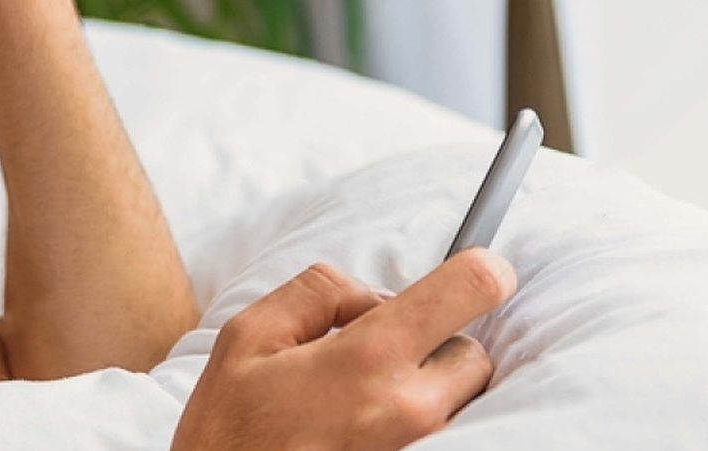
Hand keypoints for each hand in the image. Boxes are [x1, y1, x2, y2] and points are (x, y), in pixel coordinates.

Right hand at [171, 249, 517, 450]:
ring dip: (426, 391)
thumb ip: (316, 292)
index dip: (478, 272)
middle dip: (433, 346)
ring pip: (459, 401)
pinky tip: (363, 434)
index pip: (468, 289)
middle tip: (375, 361)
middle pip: (471, 352)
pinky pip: (442, 437)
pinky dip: (415, 428)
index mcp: (368, 360)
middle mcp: (411, 410)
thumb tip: (372, 295)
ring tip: (361, 406)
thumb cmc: (229, 433)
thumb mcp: (245, 339)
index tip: (476, 277)